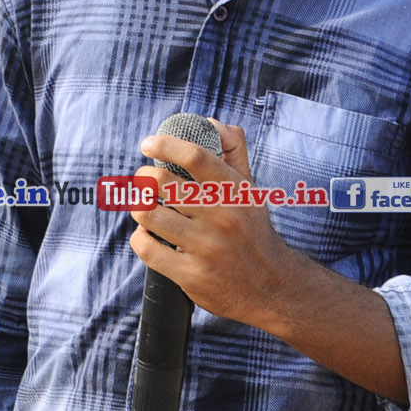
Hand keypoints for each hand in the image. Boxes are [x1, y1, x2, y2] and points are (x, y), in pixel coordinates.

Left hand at [128, 122, 302, 330]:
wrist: (272, 287)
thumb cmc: (253, 231)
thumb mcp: (251, 189)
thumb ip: (233, 152)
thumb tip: (210, 122)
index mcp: (235, 192)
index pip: (195, 156)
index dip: (165, 144)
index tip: (148, 144)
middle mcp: (221, 217)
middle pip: (162, 182)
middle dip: (142, 177)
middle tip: (142, 179)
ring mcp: (205, 248)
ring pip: (148, 214)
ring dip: (138, 206)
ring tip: (144, 206)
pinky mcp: (191, 275)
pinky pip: (147, 248)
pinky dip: (140, 237)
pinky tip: (148, 235)